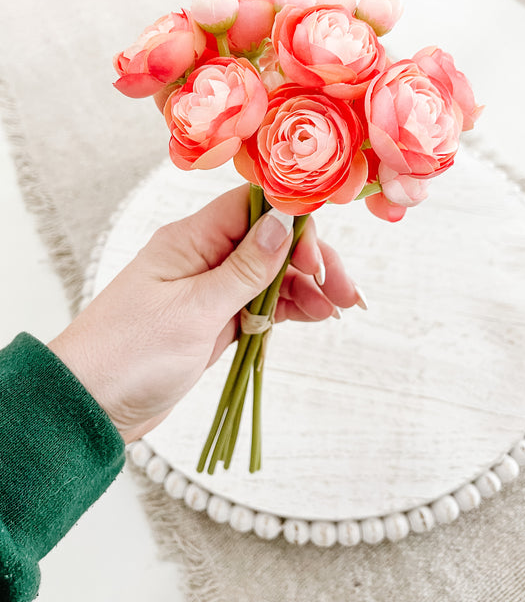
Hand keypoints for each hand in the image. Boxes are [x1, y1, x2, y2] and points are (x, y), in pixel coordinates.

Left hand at [48, 185, 363, 443]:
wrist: (92, 404)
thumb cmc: (131, 353)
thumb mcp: (194, 310)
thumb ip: (244, 268)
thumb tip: (283, 221)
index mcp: (190, 239)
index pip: (252, 207)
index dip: (292, 223)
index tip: (318, 257)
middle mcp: (203, 257)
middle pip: (269, 241)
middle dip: (311, 261)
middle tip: (345, 291)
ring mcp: (210, 289)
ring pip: (270, 274)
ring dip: (306, 287)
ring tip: (339, 308)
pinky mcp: (214, 319)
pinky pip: (260, 303)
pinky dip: (288, 308)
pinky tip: (316, 315)